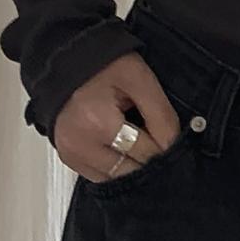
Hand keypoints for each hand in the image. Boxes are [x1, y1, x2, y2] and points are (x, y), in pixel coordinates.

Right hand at [53, 50, 180, 181]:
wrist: (65, 60)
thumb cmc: (101, 64)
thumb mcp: (139, 79)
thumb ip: (161, 115)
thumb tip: (174, 147)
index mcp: (98, 123)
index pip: (146, 154)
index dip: (164, 146)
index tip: (166, 134)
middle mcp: (81, 145)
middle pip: (131, 172)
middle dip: (147, 158)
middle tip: (151, 136)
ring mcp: (72, 155)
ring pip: (117, 180)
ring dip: (131, 165)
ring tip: (134, 139)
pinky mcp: (69, 159)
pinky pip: (101, 177)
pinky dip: (115, 167)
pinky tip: (119, 146)